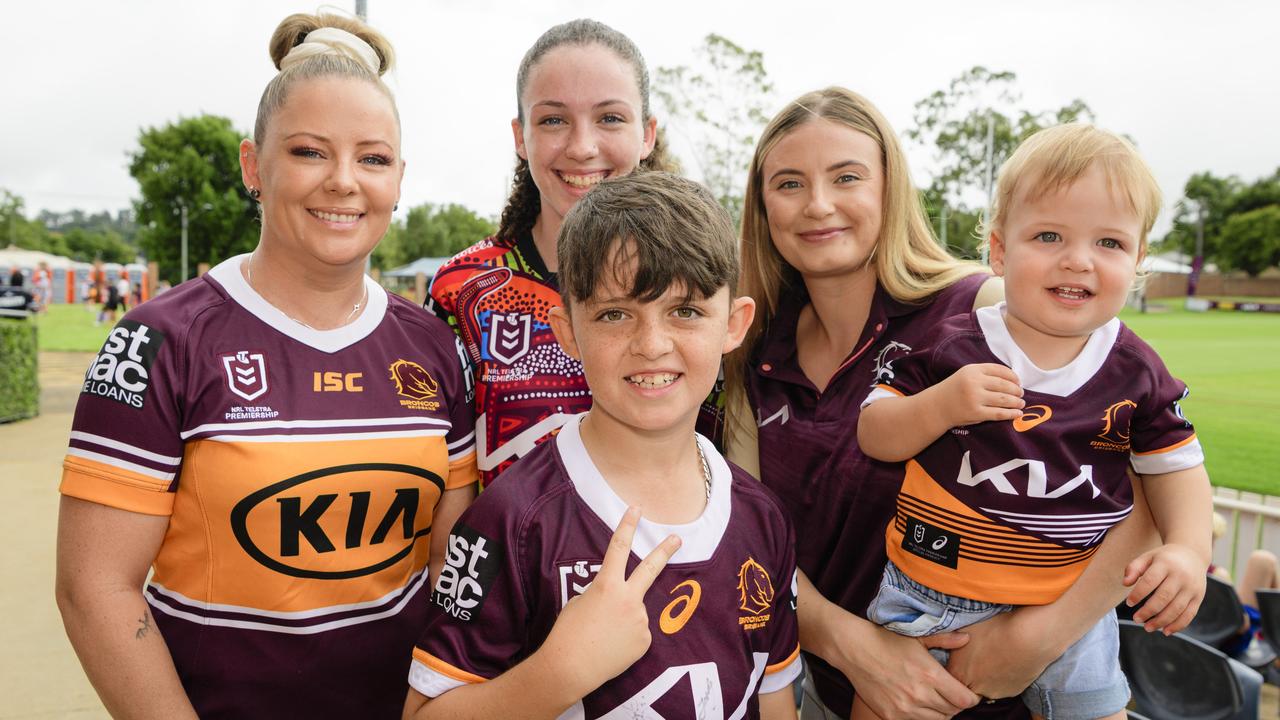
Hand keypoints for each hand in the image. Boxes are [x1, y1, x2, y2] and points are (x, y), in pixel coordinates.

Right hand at [536, 507, 680, 697]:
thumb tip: (617, 597)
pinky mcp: (644, 641)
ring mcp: (640, 620)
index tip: (636, 508)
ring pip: (635, 612)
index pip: (618, 547)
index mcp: (607, 585)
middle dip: (664, 551)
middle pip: (650, 568)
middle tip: (677, 538)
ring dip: (622, 619)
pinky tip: (612, 647)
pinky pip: (637, 633)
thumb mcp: (579, 601)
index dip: (627, 525)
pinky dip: (626, 638)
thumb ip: (603, 592)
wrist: (570, 667)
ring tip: (604, 635)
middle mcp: (629, 599)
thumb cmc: (568, 633)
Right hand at [835, 619, 977, 719]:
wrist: (854, 650)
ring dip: (940, 712)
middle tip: (951, 694)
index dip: (970, 697)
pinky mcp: (891, 716)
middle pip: (953, 711)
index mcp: (930, 674)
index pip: (964, 700)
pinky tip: (918, 703)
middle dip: (956, 704)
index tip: (967, 692)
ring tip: (934, 698)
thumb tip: (966, 639)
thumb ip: (944, 639)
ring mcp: (905, 708)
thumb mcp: (917, 637)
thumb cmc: (886, 640)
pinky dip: (922, 716)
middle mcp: (920, 695)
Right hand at [934, 363, 1022, 427]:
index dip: (1013, 376)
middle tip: (1021, 393)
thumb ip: (986, 374)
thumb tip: (1013, 380)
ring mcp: (975, 398)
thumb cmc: (955, 389)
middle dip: (1016, 390)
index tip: (1018, 381)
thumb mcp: (967, 374)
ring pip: (1004, 399)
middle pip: (1004, 385)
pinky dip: (1011, 414)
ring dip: (1016, 402)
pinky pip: (999, 413)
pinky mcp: (976, 413)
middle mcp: (974, 382)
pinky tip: (1017, 413)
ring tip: (1021, 403)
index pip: (1000, 370)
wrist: (937, 406)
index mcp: (973, 370)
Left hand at [947, 611, 1053, 699]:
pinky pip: (1003, 685)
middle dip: (970, 671)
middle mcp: (974, 688)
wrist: (1028, 638)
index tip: (962, 654)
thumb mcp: (965, 629)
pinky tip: (1008, 659)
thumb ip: (953, 641)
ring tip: (997, 654)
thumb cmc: (995, 629)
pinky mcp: (1011, 692)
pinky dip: (1004, 675)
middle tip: (980, 654)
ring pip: (986, 686)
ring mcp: (994, 692)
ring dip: (988, 674)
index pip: (948, 677)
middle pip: (967, 683)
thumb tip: (948, 642)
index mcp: (958, 673)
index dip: (956, 664)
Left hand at [1124, 543, 1207, 634]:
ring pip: (1177, 608)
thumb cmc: (1163, 559)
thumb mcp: (1147, 557)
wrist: (1192, 555)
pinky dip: (1178, 625)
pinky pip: (1189, 614)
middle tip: (1136, 619)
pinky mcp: (1199, 597)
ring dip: (1161, 621)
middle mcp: (1181, 576)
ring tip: (1147, 627)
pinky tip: (1165, 631)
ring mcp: (1192, 588)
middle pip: (1164, 597)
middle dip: (1149, 611)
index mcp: (1166, 564)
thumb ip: (1134, 568)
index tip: (1129, 603)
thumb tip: (1125, 583)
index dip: (1138, 594)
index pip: (1150, 581)